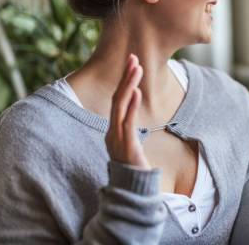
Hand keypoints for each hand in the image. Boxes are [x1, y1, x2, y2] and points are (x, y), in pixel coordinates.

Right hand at [105, 54, 150, 168]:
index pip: (117, 100)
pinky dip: (131, 105)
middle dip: (125, 77)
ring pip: (120, 106)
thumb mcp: (131, 142)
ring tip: (136, 67)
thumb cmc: (134, 168)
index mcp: (113, 130)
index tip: (132, 64)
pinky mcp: (126, 145)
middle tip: (133, 57)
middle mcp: (112, 131)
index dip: (124, 81)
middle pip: (117, 98)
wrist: (133, 191)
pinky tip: (136, 92)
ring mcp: (117, 138)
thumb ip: (130, 124)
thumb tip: (135, 99)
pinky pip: (127, 122)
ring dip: (129, 85)